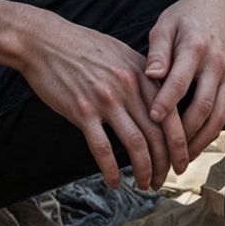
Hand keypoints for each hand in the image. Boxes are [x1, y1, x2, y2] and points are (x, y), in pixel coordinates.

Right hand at [15, 13, 169, 190]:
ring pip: (136, 144)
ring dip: (144, 171)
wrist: (44, 41)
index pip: (172, 115)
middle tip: (164, 180)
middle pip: (158, 134)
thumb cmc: (80, 45)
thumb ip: (142, 75)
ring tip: (145, 184)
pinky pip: (103, 148)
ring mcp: (105, 99)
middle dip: (165, 164)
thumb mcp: (121, 52)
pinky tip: (115, 181)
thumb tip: (159, 99)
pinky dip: (111, 170)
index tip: (180, 161)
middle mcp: (128, 86)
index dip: (180, 144)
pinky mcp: (82, 111)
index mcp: (141, 73)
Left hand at [144, 0, 224, 173]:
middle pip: (203, 106)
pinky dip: (211, 131)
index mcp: (195, 48)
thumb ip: (158, 52)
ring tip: (182, 160)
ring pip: (219, 116)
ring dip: (201, 141)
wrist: (219, 5)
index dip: (166, 102)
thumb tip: (151, 75)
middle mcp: (216, 64)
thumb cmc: (184, 17)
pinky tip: (195, 145)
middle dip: (186, 134)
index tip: (151, 119)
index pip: (180, 81)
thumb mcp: (164, 25)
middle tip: (167, 154)